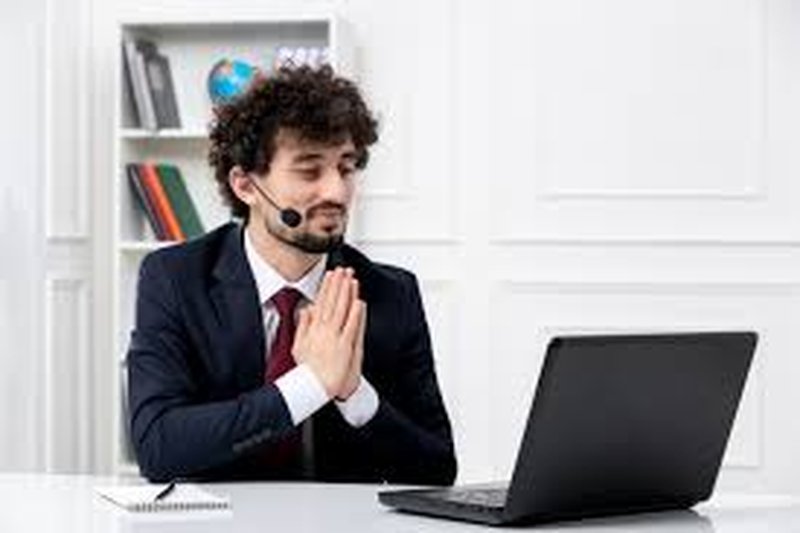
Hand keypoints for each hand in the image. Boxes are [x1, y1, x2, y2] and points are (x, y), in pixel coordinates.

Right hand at [291, 267, 363, 398]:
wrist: (313, 388)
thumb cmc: (307, 370)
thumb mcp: (298, 345)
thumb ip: (303, 325)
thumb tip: (305, 309)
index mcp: (313, 329)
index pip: (321, 302)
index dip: (327, 287)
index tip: (331, 275)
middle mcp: (323, 330)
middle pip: (332, 302)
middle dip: (338, 284)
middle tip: (343, 270)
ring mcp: (335, 337)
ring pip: (342, 310)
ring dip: (347, 294)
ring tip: (351, 279)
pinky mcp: (345, 346)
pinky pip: (351, 326)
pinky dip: (355, 313)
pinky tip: (359, 302)